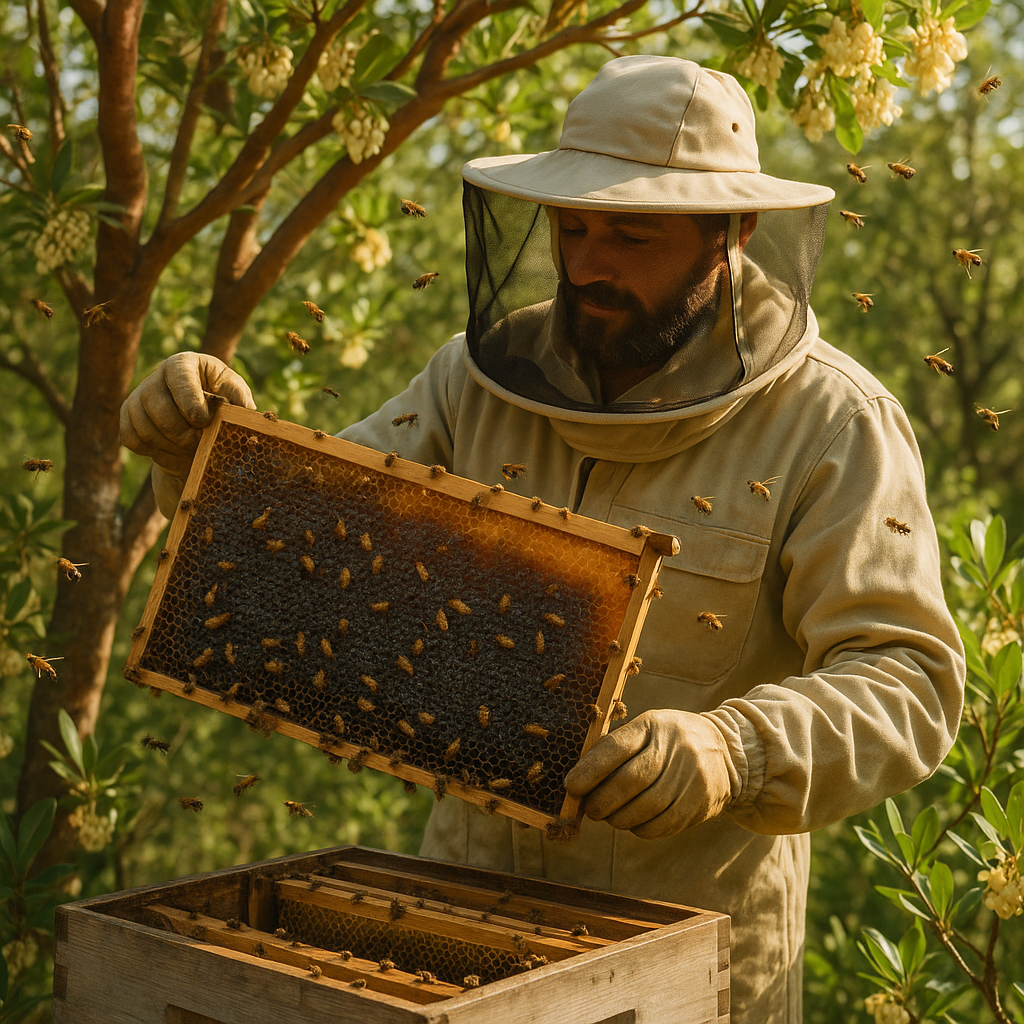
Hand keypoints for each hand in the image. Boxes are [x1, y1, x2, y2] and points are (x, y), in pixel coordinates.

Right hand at [120, 353, 254, 515]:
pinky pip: (132, 439)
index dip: (191, 404)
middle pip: (158, 408)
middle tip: (199, 442)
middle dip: (181, 433)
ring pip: (144, 427)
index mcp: (184, 363)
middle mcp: (156, 375)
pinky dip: (153, 451)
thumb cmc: (222, 403)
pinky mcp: (128, 415)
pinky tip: (172, 450)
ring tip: (190, 448)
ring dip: (170, 445)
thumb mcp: (236, 397)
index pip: (179, 379)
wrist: (200, 421)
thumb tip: (242, 411)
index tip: (205, 421)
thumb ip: (239, 401)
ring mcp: (138, 395)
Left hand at [563, 710, 733, 838]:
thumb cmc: (669, 742)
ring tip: (610, 816)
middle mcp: (674, 748)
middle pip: (630, 781)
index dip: (590, 770)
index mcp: (653, 725)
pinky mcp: (701, 803)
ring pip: (645, 807)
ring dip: (619, 818)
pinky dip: (640, 828)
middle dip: (601, 800)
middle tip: (590, 809)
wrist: (727, 751)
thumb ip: (616, 750)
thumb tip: (579, 782)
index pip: (616, 747)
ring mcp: (691, 777)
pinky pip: (662, 825)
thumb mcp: (647, 730)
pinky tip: (634, 822)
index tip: (571, 786)